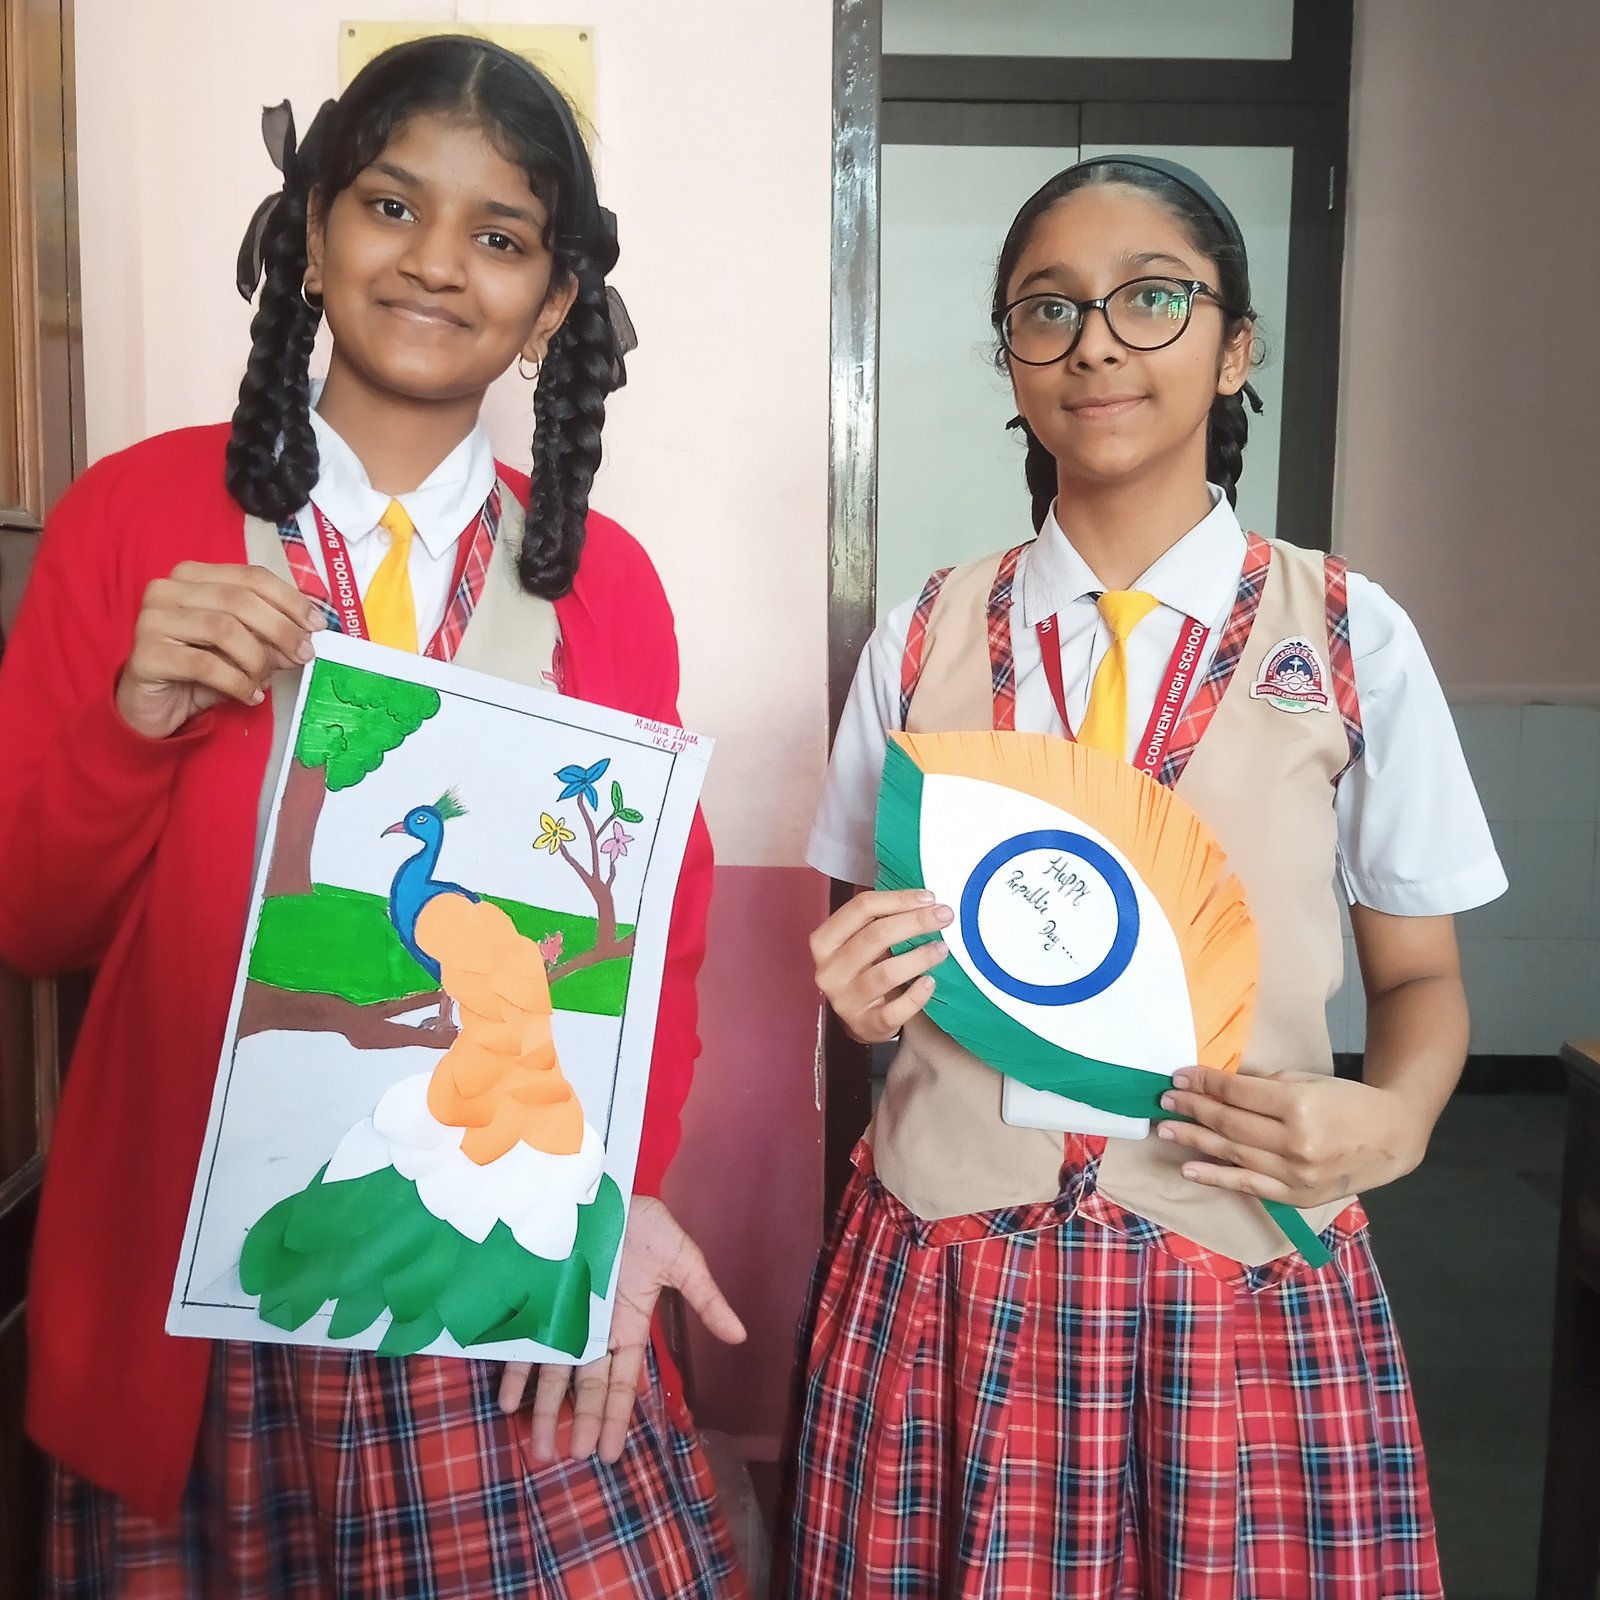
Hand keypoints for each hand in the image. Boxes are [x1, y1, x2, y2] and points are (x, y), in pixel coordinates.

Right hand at [115, 562, 323, 739]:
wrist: (153, 705)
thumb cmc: (199, 671)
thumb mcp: (242, 650)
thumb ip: (270, 638)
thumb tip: (306, 639)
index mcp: (193, 576)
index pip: (251, 576)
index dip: (290, 599)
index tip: (317, 625)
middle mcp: (167, 590)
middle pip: (239, 600)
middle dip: (280, 629)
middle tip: (303, 655)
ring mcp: (151, 620)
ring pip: (223, 629)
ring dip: (257, 658)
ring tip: (267, 679)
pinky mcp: (146, 655)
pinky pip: (205, 665)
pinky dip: (237, 682)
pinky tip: (250, 696)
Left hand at [498, 1196, 744, 1465]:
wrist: (605, 1186)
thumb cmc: (645, 1224)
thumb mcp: (682, 1261)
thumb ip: (705, 1300)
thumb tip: (740, 1336)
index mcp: (628, 1327)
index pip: (621, 1382)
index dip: (615, 1417)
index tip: (609, 1454)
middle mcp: (593, 1331)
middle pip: (585, 1387)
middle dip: (579, 1424)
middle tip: (571, 1461)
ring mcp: (563, 1317)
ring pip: (553, 1374)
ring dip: (544, 1411)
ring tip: (537, 1449)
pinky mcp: (538, 1300)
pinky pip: (523, 1342)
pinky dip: (514, 1372)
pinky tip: (506, 1401)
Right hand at [809, 887, 951, 1043]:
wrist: (862, 1017)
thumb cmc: (865, 968)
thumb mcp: (862, 941)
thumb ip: (881, 919)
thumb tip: (924, 899)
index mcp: (825, 941)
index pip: (860, 908)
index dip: (897, 899)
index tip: (929, 897)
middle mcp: (830, 970)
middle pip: (874, 936)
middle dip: (915, 922)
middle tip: (945, 916)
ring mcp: (845, 1000)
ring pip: (886, 973)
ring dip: (919, 957)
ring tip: (942, 948)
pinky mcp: (866, 1025)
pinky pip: (895, 1010)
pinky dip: (916, 995)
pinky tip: (930, 982)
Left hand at [1156, 1066, 1431, 1207]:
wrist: (1391, 1138)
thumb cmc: (1347, 1101)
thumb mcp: (1307, 1080)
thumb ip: (1264, 1085)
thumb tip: (1216, 1084)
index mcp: (1299, 1105)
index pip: (1237, 1093)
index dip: (1204, 1083)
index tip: (1179, 1076)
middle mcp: (1295, 1143)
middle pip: (1229, 1124)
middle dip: (1192, 1110)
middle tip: (1164, 1101)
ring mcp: (1296, 1174)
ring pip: (1233, 1154)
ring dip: (1195, 1141)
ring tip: (1165, 1131)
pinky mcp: (1298, 1196)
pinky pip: (1249, 1186)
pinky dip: (1216, 1178)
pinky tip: (1190, 1170)